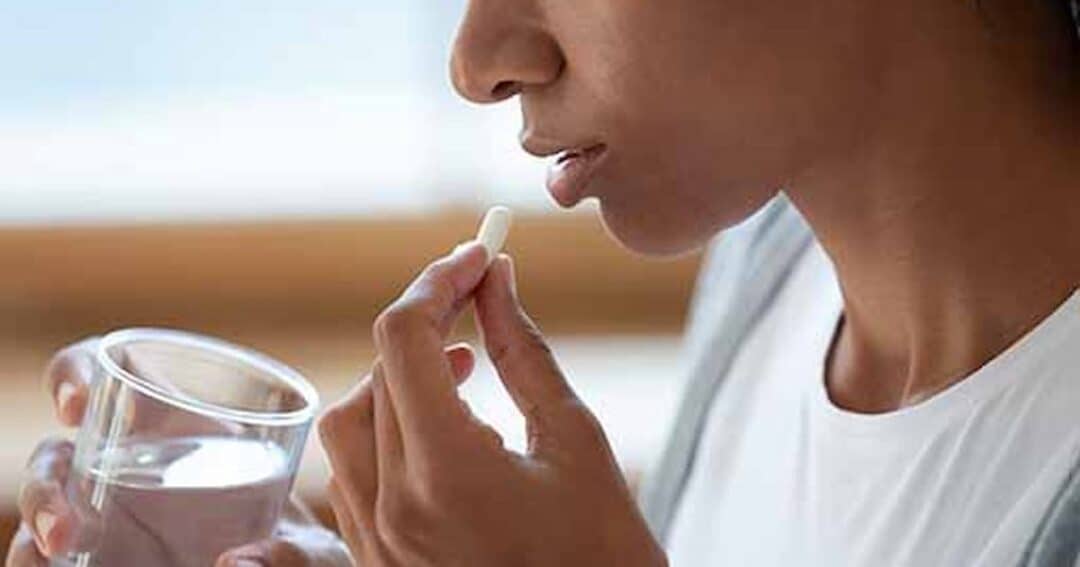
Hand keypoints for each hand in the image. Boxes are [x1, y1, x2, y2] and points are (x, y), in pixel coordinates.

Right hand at [6, 340, 351, 566]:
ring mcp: (105, 517)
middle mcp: (129, 466)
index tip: (76, 404)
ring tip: (55, 558)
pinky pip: (48, 559)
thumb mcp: (313, 551)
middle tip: (66, 532)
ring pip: (44, 510)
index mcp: (179, 429)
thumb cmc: (302, 552)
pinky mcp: (98, 559)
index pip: (112, 372)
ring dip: (38, 530)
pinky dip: (36, 564)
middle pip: (58, 454)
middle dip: (45, 486)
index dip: (77, 372)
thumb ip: (294, 555)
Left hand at [318, 242, 666, 566]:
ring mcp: (378, 543)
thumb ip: (523, 350)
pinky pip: (352, 475)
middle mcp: (395, 509)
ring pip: (350, 424)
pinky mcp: (378, 563)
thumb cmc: (606, 553)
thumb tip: (496, 278)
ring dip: (396, 377)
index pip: (404, 340)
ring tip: (460, 367)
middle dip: (427, 321)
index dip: (439, 283)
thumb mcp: (577, 439)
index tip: (477, 256)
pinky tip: (438, 426)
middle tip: (479, 296)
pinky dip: (385, 429)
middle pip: (378, 375)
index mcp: (447, 473)